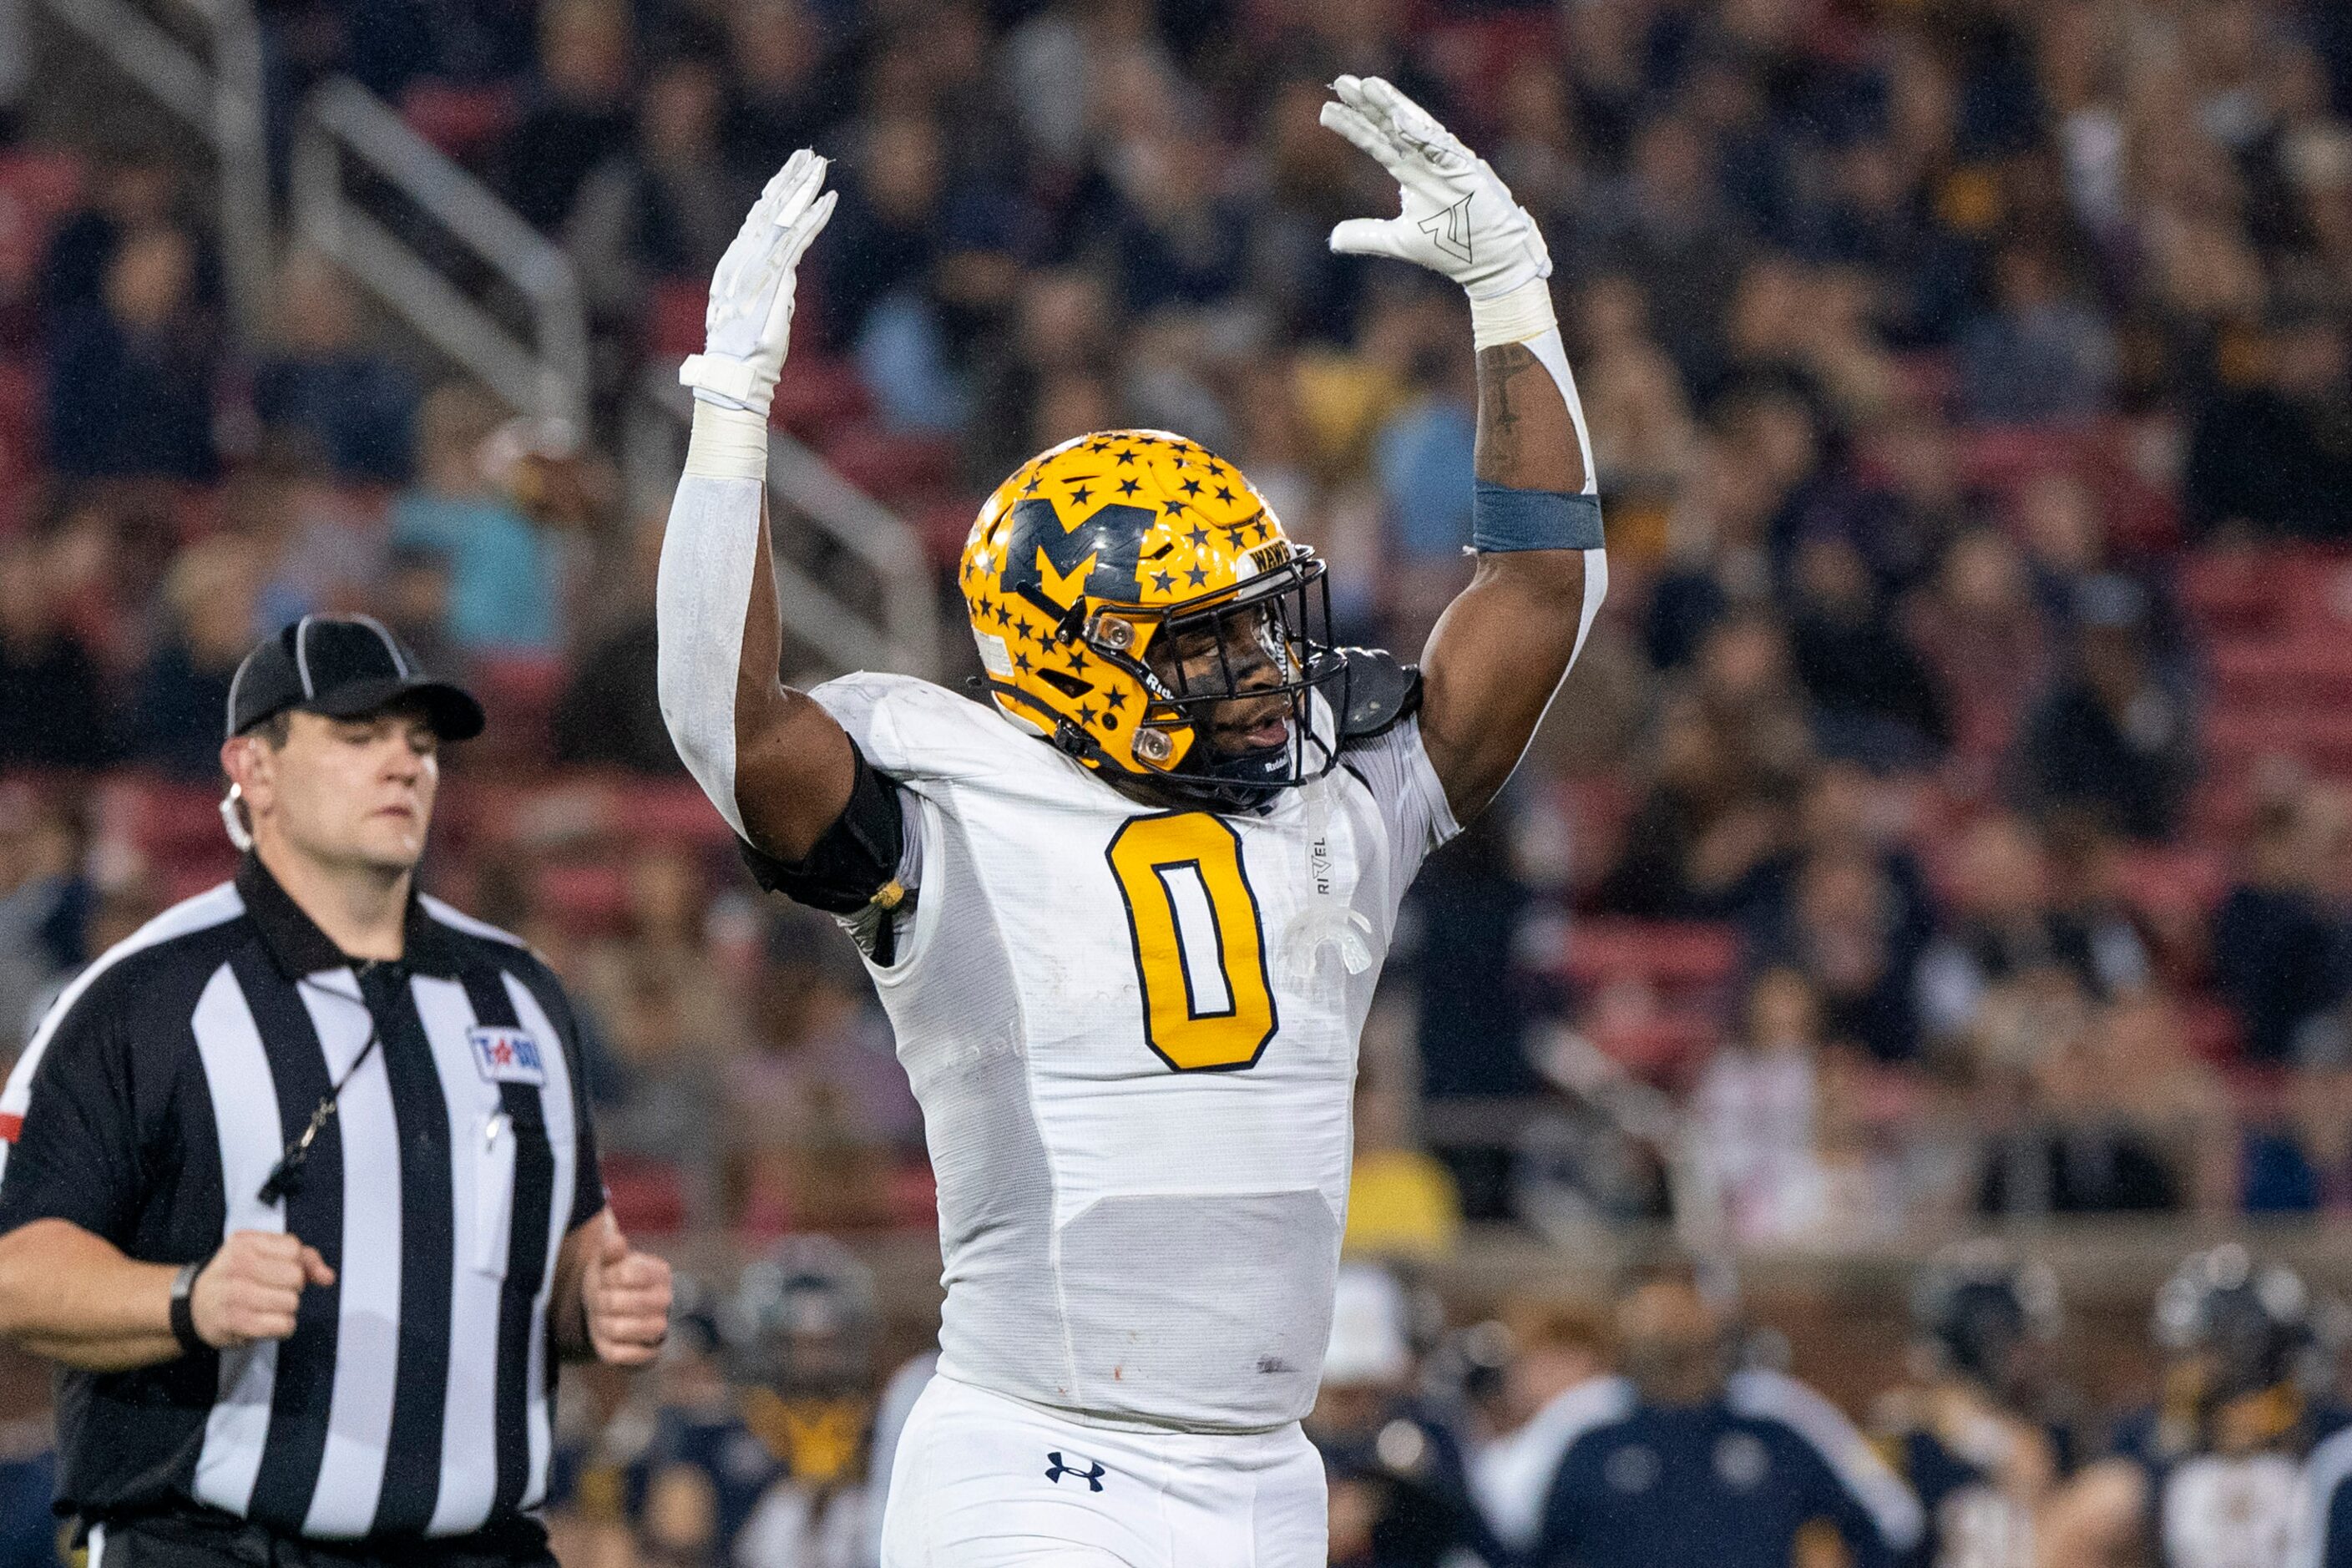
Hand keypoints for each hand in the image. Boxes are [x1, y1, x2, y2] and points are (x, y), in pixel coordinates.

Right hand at [190, 1230, 333, 1348]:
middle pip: (296, 1278)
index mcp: (245, 1243)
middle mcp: (237, 1265)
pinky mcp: (236, 1322)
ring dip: (287, 1309)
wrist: (192, 1305)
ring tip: (267, 1307)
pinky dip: (282, 1327)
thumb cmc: (234, 1277)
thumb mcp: (261, 1255)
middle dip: (293, 1288)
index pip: (294, 1249)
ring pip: (291, 1303)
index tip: (285, 1272)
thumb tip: (327, 1276)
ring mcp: (235, 1294)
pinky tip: (267, 1323)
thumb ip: (301, 1258)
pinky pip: (283, 1325)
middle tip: (274, 1291)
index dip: (298, 1264)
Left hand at [581, 1212, 671, 1366]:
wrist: (611, 1310)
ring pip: (617, 1329)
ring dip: (601, 1323)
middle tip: (599, 1299)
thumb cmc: (609, 1280)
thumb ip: (610, 1249)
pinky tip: (608, 1337)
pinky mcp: (647, 1355)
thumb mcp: (607, 1260)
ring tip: (602, 1318)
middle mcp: (665, 1302)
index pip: (630, 1273)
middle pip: (620, 1302)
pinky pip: (621, 1355)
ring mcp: (658, 1330)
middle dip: (600, 1300)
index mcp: (660, 1274)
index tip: (605, 1276)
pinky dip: (608, 1347)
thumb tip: (615, 1240)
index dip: (609, 1276)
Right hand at [681, 148, 837, 417]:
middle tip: (807, 154)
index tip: (789, 171)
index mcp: (737, 263)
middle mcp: (745, 257)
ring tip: (820, 166)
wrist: (736, 373)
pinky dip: (815, 218)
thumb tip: (786, 283)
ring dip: (804, 189)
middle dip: (789, 179)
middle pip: (770, 208)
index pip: (757, 220)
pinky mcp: (775, 277)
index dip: (774, 193)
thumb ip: (772, 293)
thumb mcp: (759, 314)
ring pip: (785, 216)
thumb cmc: (747, 353)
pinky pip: (799, 239)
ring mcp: (759, 265)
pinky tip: (829, 199)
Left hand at [1319, 75, 1550, 299]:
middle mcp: (1428, 160)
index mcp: (1412, 172)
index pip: (1378, 142)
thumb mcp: (1398, 241)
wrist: (1492, 262)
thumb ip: (1367, 235)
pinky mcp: (1466, 171)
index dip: (1354, 125)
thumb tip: (1334, 239)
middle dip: (1367, 104)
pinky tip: (1399, 117)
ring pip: (1416, 127)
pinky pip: (1442, 147)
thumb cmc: (1451, 245)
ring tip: (1367, 85)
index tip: (1327, 109)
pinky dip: (1422, 132)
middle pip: (1392, 126)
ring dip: (1392, 106)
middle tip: (1340, 82)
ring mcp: (1448, 162)